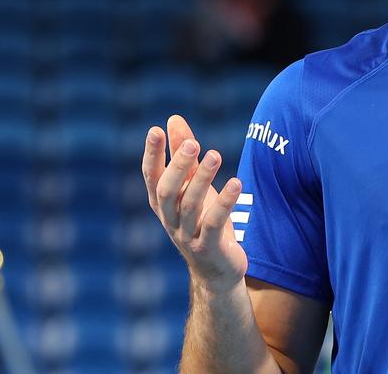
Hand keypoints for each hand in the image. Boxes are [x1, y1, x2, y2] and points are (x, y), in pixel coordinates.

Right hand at [142, 114, 247, 291]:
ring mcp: (188, 236)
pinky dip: (225, 203)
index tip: (155, 130)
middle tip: (192, 143)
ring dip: (202, 179)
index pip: (151, 176)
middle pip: (167, 191)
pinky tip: (236, 182)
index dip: (152, 155)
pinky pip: (215, 224)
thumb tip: (173, 119)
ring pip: (190, 206)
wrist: (217, 270)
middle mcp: (170, 219)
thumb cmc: (202, 220)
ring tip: (215, 155)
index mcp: (162, 203)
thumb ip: (183, 154)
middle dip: (178, 166)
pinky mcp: (210, 247)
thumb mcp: (192, 186)